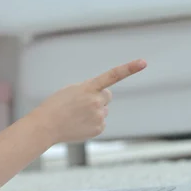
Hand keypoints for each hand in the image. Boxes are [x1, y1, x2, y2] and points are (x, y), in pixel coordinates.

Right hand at [29, 59, 146, 144]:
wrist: (46, 126)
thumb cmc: (56, 106)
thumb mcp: (71, 90)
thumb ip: (89, 90)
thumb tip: (103, 101)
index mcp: (88, 88)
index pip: (113, 75)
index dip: (129, 68)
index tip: (143, 62)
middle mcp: (96, 101)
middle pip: (107, 96)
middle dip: (98, 98)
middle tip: (81, 103)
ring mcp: (99, 116)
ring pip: (103, 110)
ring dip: (93, 111)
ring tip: (76, 115)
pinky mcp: (99, 129)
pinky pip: (100, 122)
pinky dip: (92, 123)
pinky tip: (79, 124)